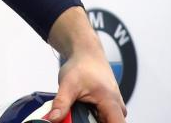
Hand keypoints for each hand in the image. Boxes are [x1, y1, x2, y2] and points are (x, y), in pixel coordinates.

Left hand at [47, 7, 126, 121]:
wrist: (86, 54)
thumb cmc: (82, 66)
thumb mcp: (68, 85)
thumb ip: (61, 104)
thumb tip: (52, 119)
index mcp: (111, 103)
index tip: (86, 122)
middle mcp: (118, 107)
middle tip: (75, 114)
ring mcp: (114, 107)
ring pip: (105, 121)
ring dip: (90, 120)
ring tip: (77, 108)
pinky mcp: (109, 107)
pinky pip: (102, 118)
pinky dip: (91, 117)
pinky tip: (80, 110)